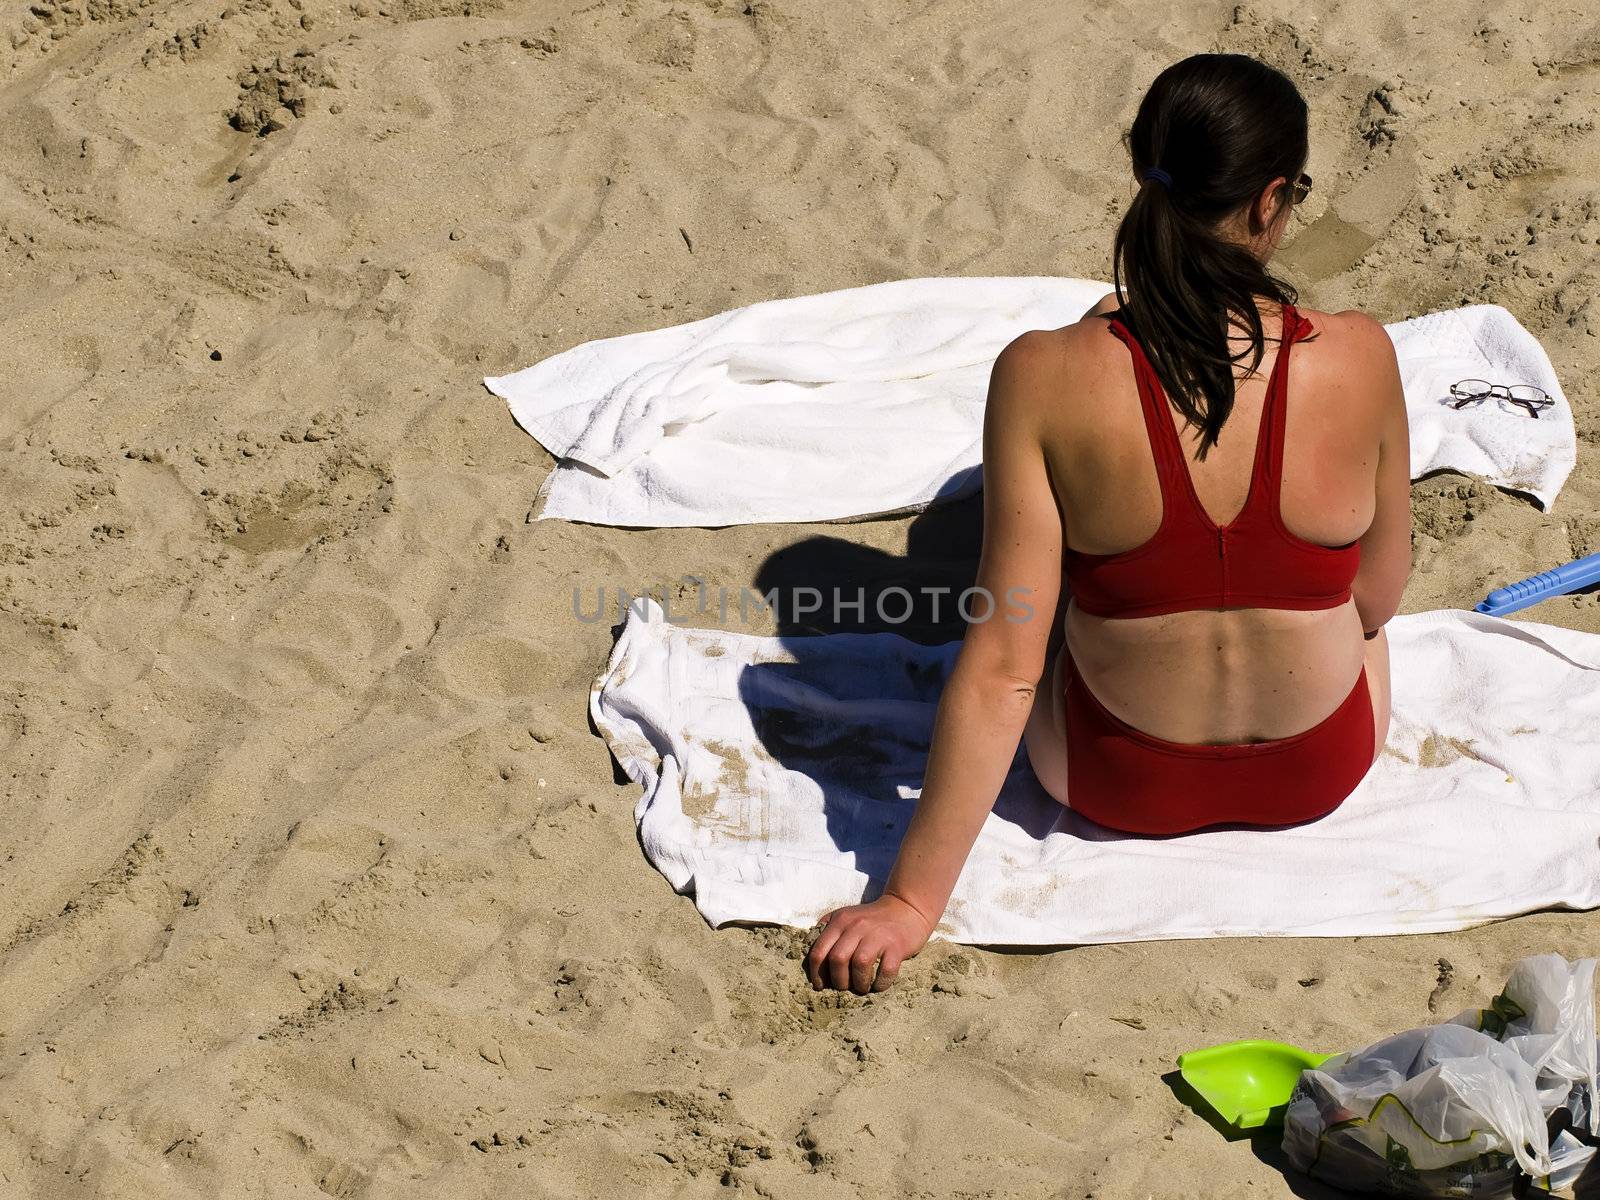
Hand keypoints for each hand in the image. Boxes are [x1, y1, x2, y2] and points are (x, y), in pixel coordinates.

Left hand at [804, 892, 934, 993]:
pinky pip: (886, 971)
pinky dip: (880, 984)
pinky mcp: (897, 946)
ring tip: (861, 987)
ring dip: (858, 984)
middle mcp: (857, 926)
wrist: (906, 908)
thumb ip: (828, 930)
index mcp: (841, 921)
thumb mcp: (846, 916)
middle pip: (837, 959)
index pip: (819, 950)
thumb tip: (812, 958)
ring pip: (860, 964)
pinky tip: (878, 985)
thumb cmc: (872, 919)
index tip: (820, 985)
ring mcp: (878, 935)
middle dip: (837, 980)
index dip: (816, 973)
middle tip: (844, 987)